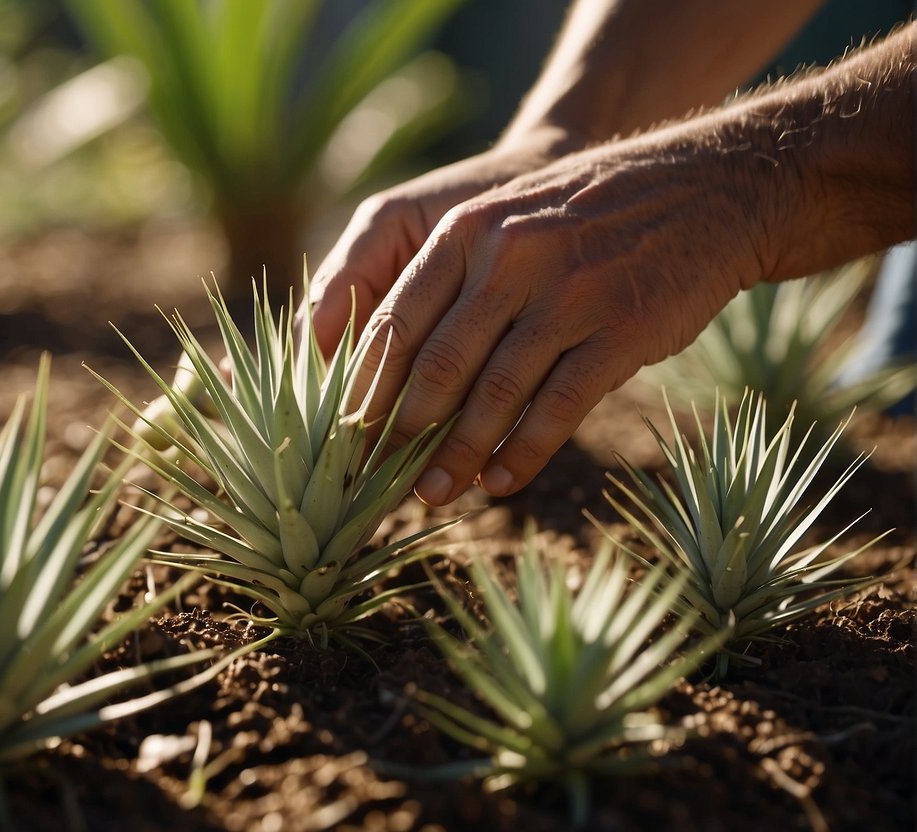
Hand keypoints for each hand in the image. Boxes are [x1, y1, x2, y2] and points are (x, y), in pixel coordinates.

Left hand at [349, 127, 776, 504]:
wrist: (706, 187)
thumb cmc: (586, 216)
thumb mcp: (507, 216)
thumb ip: (451, 276)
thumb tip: (388, 364)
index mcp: (467, 230)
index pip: (393, 322)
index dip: (364, 388)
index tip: (346, 434)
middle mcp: (510, 258)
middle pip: (437, 367)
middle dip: (400, 433)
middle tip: (376, 477)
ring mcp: (569, 295)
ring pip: (493, 396)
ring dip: (456, 457)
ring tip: (431, 495)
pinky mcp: (621, 330)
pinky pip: (557, 409)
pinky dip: (522, 454)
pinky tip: (500, 482)